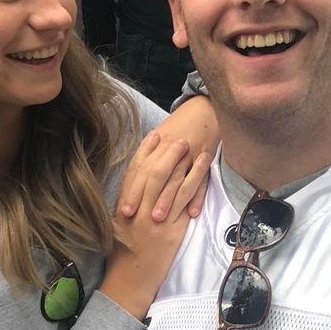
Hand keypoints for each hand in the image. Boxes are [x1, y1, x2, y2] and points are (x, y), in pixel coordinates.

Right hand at [99, 135, 211, 320]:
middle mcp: (139, 210)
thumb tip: (141, 186)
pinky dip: (195, 182)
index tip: (155, 136)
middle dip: (167, 153)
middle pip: (155, 173)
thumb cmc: (124, 255)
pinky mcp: (173, 230)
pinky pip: (186, 200)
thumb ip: (130, 205)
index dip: (145, 152)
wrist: (131, 280)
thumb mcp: (121, 227)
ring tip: (194, 147)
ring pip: (171, 183)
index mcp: (124, 206)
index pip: (135, 172)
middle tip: (179, 138)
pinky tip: (203, 170)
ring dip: (184, 162)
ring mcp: (157, 219)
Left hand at [117, 95, 218, 221]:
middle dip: (144, 197)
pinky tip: (191, 213)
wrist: (204, 109)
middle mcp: (171, 149)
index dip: (132, 189)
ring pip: (177, 180)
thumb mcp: (160, 135)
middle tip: (137, 217)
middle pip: (155, 176)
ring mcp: (189, 154)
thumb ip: (147, 155)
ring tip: (159, 219)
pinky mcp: (206, 158)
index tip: (124, 209)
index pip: (140, 169)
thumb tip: (130, 180)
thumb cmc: (179, 126)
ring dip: (168, 200)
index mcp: (157, 143)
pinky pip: (202, 181)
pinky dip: (198, 197)